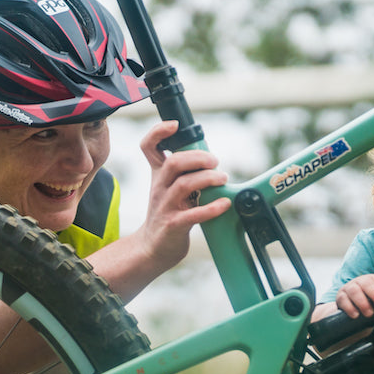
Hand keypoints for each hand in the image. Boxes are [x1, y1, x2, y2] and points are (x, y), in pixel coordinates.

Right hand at [138, 120, 230, 269]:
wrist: (153, 248)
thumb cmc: (169, 214)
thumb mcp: (171, 189)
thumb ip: (186, 172)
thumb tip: (211, 158)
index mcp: (159, 176)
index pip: (148, 147)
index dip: (158, 132)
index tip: (175, 125)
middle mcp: (159, 188)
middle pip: (173, 163)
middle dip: (197, 158)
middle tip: (215, 162)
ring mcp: (165, 207)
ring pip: (184, 185)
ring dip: (208, 179)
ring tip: (223, 179)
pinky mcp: (173, 225)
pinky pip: (193, 214)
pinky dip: (212, 208)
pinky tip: (225, 203)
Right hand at [335, 274, 373, 317]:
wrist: (352, 313)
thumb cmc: (370, 304)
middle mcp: (361, 282)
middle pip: (367, 283)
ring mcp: (349, 288)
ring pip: (354, 290)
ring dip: (362, 301)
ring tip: (369, 313)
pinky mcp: (340, 297)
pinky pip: (343, 300)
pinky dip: (349, 307)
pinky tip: (355, 315)